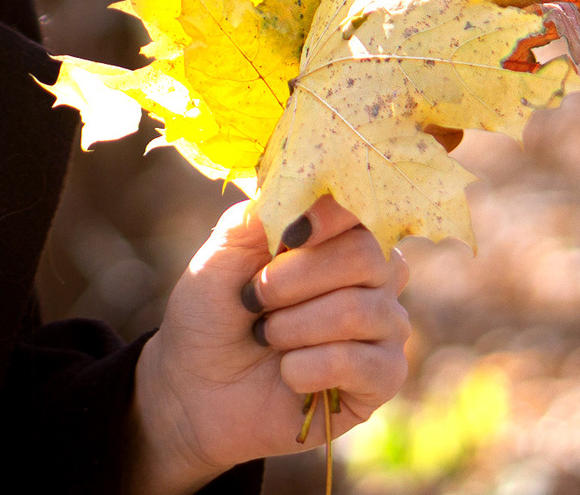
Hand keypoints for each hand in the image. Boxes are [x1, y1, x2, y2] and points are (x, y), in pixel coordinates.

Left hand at [124, 195, 411, 494]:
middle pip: (368, 256)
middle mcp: (371, 275)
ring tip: (265, 336)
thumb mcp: (219, 257)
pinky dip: (311, 368)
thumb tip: (292, 191)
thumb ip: (256, 219)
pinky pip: (366, 364)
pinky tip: (288, 374)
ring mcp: (383, 326)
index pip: (360, 208)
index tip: (288, 234)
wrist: (196, 388)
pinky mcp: (383, 378)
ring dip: (295, 327)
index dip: (329, 217)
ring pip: (363, 311)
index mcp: (336, 236)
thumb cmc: (212, 314)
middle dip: (296, 279)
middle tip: (255, 298)